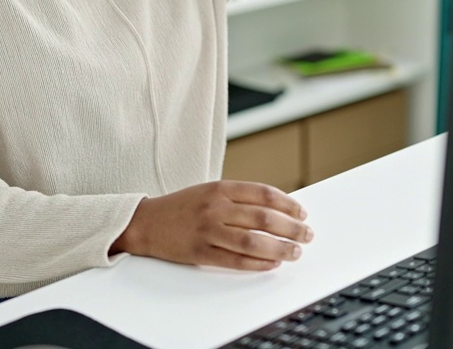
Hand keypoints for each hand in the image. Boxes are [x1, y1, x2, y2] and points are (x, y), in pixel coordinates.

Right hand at [112, 181, 313, 270]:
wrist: (146, 222)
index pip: (263, 194)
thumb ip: (238, 198)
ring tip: (295, 252)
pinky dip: (258, 264)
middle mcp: (216, 207)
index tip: (302, 213)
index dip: (288, 204)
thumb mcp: (209, 191)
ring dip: (280, 248)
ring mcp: (208, 230)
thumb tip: (277, 211)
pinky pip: (236, 260)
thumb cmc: (182, 207)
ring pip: (253, 241)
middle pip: (264, 218)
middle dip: (291, 228)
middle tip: (306, 235)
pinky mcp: (201, 252)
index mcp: (220, 188)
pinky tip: (271, 264)